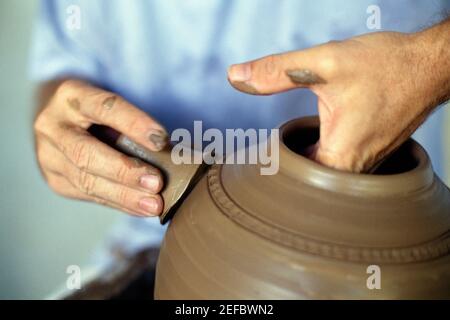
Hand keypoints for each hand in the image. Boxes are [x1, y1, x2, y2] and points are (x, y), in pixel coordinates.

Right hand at [34, 79, 167, 215]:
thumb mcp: (112, 104)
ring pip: (86, 180)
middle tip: (157, 183)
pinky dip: (119, 203)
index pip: (104, 107)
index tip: (160, 140)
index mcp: (71, 95)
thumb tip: (172, 149)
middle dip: (124, 171)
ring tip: (154, 205)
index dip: (133, 123)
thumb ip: (135, 122)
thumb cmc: (99, 110)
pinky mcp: (56, 180)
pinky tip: (140, 208)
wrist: (63, 119)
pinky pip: (89, 196)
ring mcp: (48, 156)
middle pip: (86, 152)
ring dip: (124, 195)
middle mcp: (52, 126)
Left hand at [228, 26, 449, 171]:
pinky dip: (319, 158)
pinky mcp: (371, 154)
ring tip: (281, 154)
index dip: (269, 174)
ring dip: (302, 165)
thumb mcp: (325, 64)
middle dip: (283, 173)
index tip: (255, 162)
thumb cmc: (388, 66)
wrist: (430, 64)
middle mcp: (355, 169)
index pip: (292, 185)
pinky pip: (337, 167)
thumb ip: (277, 72)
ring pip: (324, 178)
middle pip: (307, 186)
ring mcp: (366, 164)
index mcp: (341, 157)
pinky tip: (309, 144)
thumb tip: (236, 76)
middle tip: (262, 159)